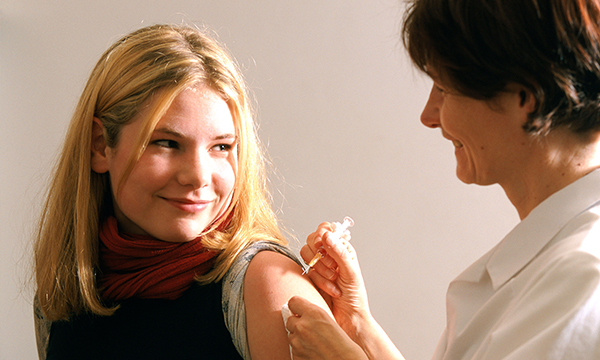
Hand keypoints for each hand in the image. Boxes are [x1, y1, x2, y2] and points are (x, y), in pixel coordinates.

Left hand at [285, 296, 367, 359]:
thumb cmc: (341, 342)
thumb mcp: (328, 319)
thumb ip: (312, 313)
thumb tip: (298, 312)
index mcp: (313, 313)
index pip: (293, 302)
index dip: (297, 307)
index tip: (300, 311)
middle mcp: (302, 325)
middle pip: (290, 320)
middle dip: (297, 324)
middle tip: (310, 330)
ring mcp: (297, 341)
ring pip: (291, 335)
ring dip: (298, 337)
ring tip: (313, 341)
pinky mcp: (296, 355)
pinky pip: (293, 348)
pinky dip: (300, 349)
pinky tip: (312, 350)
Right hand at [301, 222, 370, 339]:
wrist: (348, 317)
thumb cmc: (355, 295)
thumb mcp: (350, 272)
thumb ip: (339, 252)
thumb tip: (327, 235)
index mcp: (342, 248)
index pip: (326, 229)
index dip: (322, 233)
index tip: (323, 244)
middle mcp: (329, 254)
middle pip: (312, 239)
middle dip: (320, 253)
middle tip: (332, 265)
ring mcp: (319, 264)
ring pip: (306, 253)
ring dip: (320, 268)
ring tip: (334, 279)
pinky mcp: (311, 276)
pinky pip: (307, 271)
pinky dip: (319, 280)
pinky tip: (331, 288)